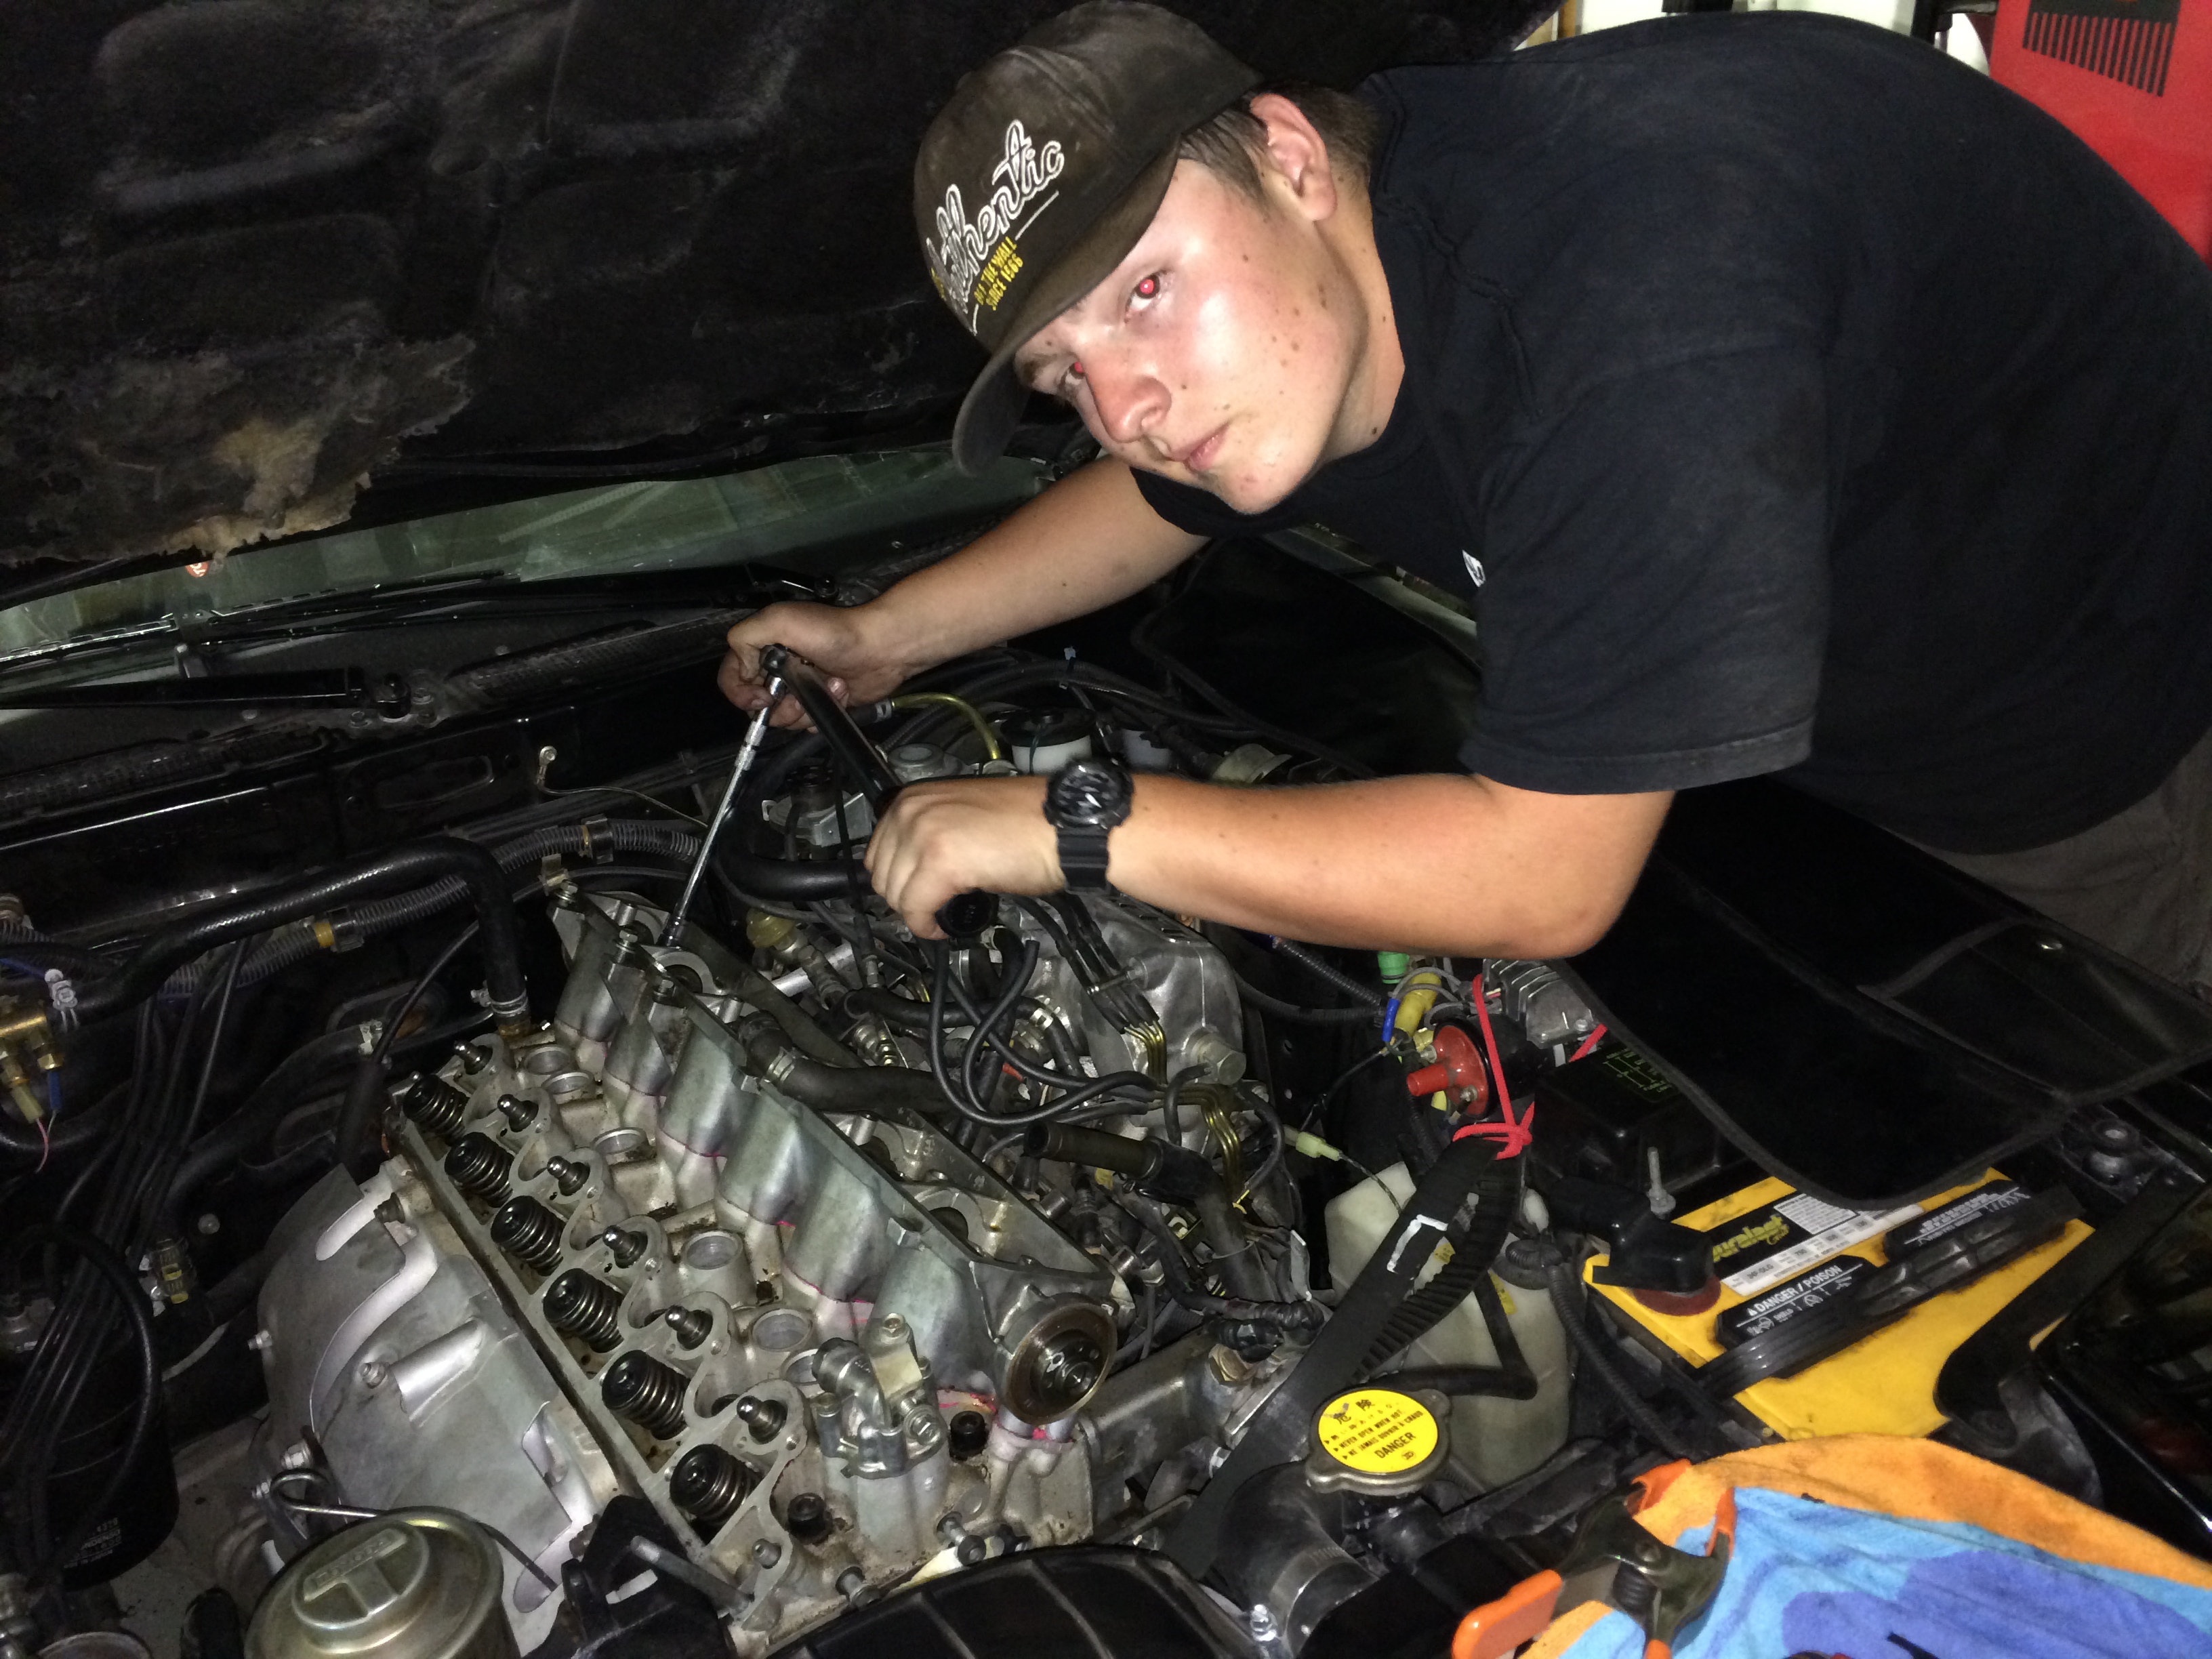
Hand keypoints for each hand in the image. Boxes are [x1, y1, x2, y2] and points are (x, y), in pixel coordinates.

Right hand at [718, 601, 913, 727]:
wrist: (880, 648)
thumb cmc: (836, 631)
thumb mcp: (780, 621)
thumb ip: (745, 638)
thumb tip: (740, 669)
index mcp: (764, 648)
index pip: (732, 677)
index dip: (741, 692)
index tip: (761, 695)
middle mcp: (779, 669)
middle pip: (757, 705)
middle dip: (778, 704)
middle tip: (797, 691)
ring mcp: (800, 687)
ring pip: (784, 718)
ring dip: (805, 706)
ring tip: (826, 684)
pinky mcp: (820, 702)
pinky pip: (808, 723)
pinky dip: (823, 711)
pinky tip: (838, 690)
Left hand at [865, 776, 1064, 937]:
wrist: (1065, 826)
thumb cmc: (1030, 823)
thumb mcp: (965, 817)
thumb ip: (932, 834)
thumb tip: (914, 868)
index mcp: (916, 797)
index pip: (878, 849)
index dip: (897, 879)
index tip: (915, 892)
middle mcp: (913, 810)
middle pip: (881, 874)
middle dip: (904, 898)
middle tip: (931, 906)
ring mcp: (924, 835)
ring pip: (895, 895)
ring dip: (916, 912)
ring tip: (942, 913)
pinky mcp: (942, 862)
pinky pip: (915, 909)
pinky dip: (925, 925)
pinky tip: (943, 926)